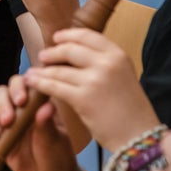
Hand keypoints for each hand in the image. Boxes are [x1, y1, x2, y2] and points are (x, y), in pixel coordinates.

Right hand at [0, 75, 81, 170]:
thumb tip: (46, 107)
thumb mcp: (56, 142)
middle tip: (7, 121)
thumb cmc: (58, 158)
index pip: (24, 84)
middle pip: (3, 93)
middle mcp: (19, 108)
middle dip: (3, 104)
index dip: (19, 87)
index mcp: (37, 102)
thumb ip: (48, 126)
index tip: (21, 100)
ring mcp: (6, 122)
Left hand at [24, 28, 159, 150]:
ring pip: (59, 69)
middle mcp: (107, 63)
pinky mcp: (83, 98)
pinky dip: (40, 83)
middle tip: (43, 56)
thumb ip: (103, 62)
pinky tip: (32, 82)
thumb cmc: (130, 109)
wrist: (140, 136)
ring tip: (31, 72)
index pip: (87, 35)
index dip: (68, 35)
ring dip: (42, 71)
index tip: (56, 38)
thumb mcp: (122, 75)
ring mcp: (95, 80)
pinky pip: (54, 86)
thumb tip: (73, 51)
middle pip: (70, 49)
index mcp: (118, 55)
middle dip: (52, 52)